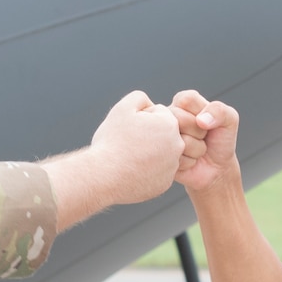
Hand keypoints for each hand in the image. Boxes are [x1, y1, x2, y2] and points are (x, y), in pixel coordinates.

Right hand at [85, 91, 183, 206]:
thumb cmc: (112, 141)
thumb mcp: (123, 108)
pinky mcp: (165, 184)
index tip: (129, 129)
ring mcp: (172, 167)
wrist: (104, 176)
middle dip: (148, 135)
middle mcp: (177, 146)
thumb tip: (150, 103)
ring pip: (160, 153)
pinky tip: (132, 171)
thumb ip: (140, 98)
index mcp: (170, 124)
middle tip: (129, 143)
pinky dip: (146, 170)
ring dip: (148, 153)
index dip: (140, 119)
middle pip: (162, 133)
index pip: (158, 114)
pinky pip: (156, 172)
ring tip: (129, 157)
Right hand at [171, 91, 239, 191]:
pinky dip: (189, 162)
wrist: (217, 168)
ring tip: (196, 149)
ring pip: (177, 140)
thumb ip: (220, 110)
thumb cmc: (221, 139)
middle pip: (180, 119)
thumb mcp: (230, 119)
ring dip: (195, 149)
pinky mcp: (160, 155)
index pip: (186, 100)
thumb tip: (201, 120)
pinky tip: (189, 160)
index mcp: (182, 102)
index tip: (207, 122)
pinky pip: (175, 158)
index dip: (201, 114)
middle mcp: (168, 116)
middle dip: (199, 133)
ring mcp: (161, 136)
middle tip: (202, 137)